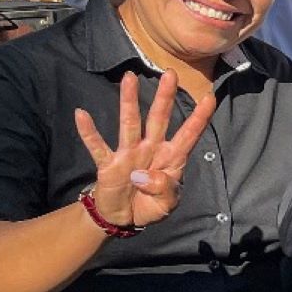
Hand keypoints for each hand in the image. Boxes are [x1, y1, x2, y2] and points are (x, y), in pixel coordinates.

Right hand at [72, 72, 215, 228]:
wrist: (124, 218)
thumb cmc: (150, 205)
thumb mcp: (167, 204)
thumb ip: (164, 190)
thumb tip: (144, 176)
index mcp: (172, 158)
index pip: (189, 134)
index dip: (200, 118)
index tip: (210, 97)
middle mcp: (151, 149)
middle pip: (159, 119)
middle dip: (165, 97)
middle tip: (170, 73)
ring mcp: (128, 154)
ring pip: (130, 123)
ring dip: (129, 101)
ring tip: (129, 78)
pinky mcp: (108, 164)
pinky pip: (97, 146)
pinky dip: (89, 132)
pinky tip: (81, 114)